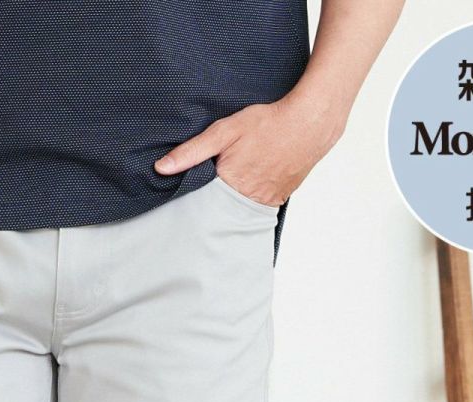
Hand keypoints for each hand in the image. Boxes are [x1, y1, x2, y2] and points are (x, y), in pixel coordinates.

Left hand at [155, 93, 343, 208]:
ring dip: (233, 199)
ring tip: (234, 180)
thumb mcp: (225, 131)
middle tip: (213, 182)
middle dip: (213, 199)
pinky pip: (258, 204)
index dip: (194, 195)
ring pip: (240, 207)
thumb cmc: (267, 122)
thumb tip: (161, 168)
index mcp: (229, 186)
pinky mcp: (280, 199)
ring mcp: (266, 202)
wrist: (311, 122)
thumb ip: (192, 151)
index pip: (201, 201)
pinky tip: (252, 180)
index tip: (184, 194)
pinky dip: (252, 195)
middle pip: (221, 207)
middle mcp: (247, 200)